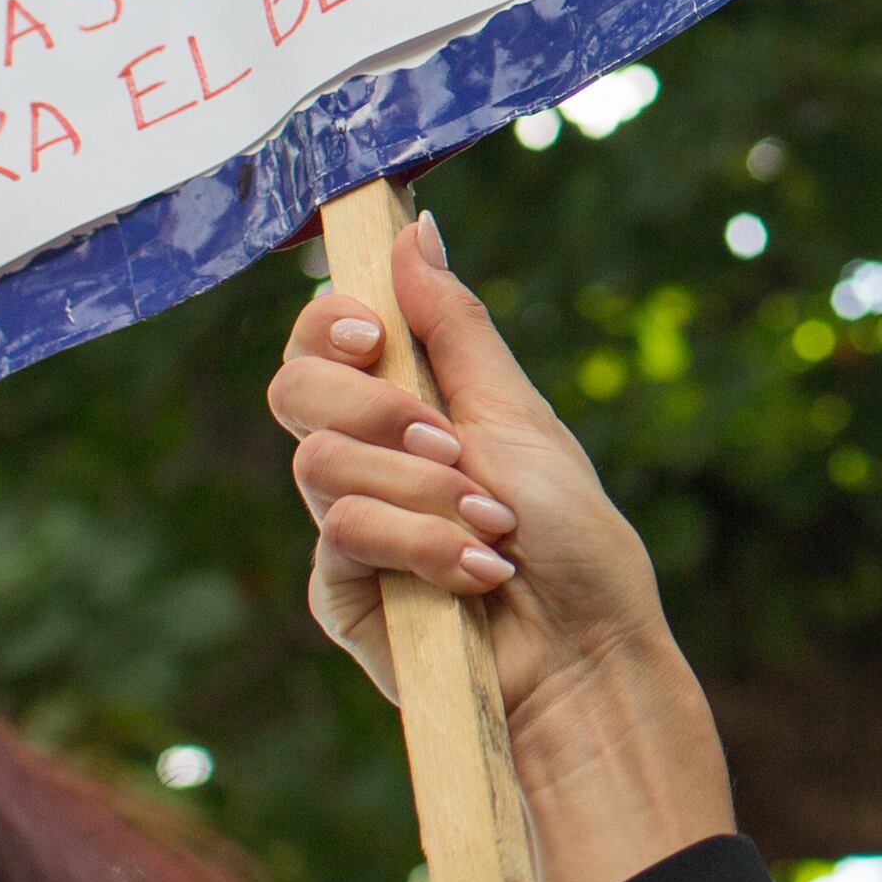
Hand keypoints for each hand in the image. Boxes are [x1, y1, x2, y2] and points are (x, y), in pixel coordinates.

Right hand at [271, 217, 732, 881]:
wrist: (586, 653)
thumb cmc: (573, 539)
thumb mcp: (520, 417)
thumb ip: (456, 329)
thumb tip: (415, 229)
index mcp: (408, 409)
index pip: (320, 345)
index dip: (327, 324)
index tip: (372, 333)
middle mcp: (368, 463)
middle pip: (294, 392)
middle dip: (377, 407)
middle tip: (450, 441)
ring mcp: (349, 530)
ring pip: (321, 464)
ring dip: (424, 490)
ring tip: (492, 528)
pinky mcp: (342, 596)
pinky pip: (342, 537)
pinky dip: (422, 547)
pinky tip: (478, 575)